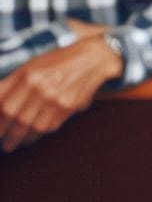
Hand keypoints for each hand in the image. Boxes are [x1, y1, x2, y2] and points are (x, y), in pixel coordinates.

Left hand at [0, 37, 121, 151]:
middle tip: (3, 141)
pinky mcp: (68, 107)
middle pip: (16, 119)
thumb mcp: (31, 66)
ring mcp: (57, 98)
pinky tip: (32, 135)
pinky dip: (37, 134)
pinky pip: (48, 127)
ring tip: (13, 143)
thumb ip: (10, 84)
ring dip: (20, 139)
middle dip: (5, 133)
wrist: (93, 58)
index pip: (4, 106)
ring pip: (32, 127)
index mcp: (29, 75)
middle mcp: (42, 87)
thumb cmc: (59, 60)